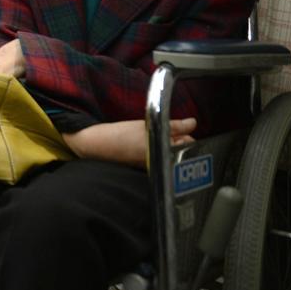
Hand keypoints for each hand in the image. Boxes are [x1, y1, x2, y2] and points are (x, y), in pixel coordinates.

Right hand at [62, 118, 195, 167]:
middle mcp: (162, 165)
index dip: (185, 133)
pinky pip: (157, 155)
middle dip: (177, 138)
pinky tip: (146, 139)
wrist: (97, 145)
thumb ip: (174, 125)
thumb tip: (193, 123)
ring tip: (153, 131)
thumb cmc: (121, 136)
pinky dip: (156, 146)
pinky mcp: (143, 165)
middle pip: (179, 149)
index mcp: (165, 157)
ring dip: (165, 141)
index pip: (188, 145)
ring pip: (168, 151)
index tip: (178, 126)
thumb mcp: (150, 126)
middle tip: (166, 127)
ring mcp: (152, 166)